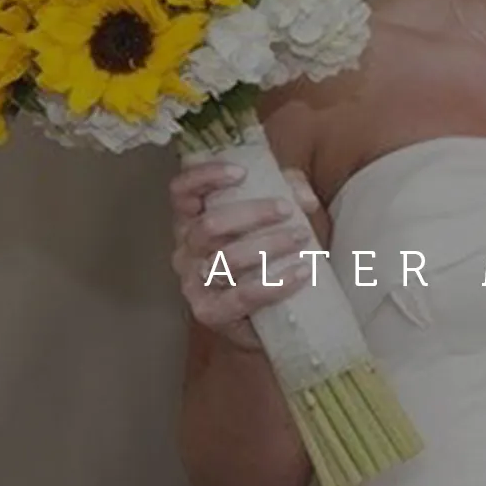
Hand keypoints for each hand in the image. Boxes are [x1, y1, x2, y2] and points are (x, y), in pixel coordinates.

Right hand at [170, 162, 322, 350]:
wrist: (272, 312)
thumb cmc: (268, 254)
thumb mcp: (276, 214)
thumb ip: (290, 193)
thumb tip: (304, 198)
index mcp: (191, 219)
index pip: (181, 191)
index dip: (204, 177)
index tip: (242, 173)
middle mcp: (186, 249)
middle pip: (209, 224)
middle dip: (253, 213)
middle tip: (288, 210)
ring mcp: (193, 282)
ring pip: (225, 259)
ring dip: (268, 245)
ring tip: (301, 238)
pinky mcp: (209, 312)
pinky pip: (241, 296)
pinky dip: (275, 284)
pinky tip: (301, 273)